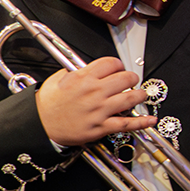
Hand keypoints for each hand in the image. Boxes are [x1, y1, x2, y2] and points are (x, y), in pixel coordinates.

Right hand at [35, 57, 154, 146]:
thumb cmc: (47, 104)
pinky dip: (141, 122)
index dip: (118, 64)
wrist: (38, 125)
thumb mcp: (58, 79)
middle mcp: (93, 92)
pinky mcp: (101, 126)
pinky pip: (126, 124)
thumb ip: (77, 71)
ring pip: (130, 98)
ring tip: (141, 95)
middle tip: (131, 81)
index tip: (119, 68)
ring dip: (140, 95)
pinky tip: (150, 119)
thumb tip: (91, 67)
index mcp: (83, 78)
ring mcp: (99, 110)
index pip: (111, 63)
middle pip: (126, 78)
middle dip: (132, 78)